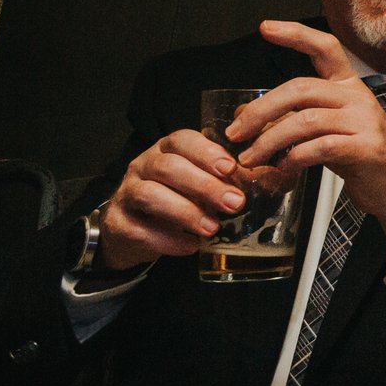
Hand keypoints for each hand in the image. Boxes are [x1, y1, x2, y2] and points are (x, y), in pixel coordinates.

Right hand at [94, 129, 250, 269]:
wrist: (134, 230)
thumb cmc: (179, 198)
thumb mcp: (202, 183)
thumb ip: (228, 178)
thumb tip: (269, 178)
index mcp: (167, 149)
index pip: (182, 140)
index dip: (207, 152)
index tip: (231, 168)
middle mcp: (143, 165)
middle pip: (168, 167)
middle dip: (204, 185)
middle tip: (234, 203)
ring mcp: (126, 193)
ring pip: (150, 195)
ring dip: (185, 212)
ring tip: (212, 228)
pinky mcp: (117, 223)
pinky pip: (139, 229)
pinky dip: (167, 239)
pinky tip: (190, 246)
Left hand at [234, 23, 385, 268]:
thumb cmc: (362, 157)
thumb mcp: (328, 130)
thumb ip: (293, 119)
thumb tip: (244, 116)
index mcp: (349, 86)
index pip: (325, 48)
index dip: (295, 35)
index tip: (266, 28)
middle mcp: (357, 97)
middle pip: (300, 89)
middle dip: (260, 110)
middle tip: (235, 132)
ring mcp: (364, 121)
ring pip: (304, 121)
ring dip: (268, 141)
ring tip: (248, 158)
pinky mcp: (366, 147)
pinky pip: (319, 147)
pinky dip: (292, 158)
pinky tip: (281, 168)